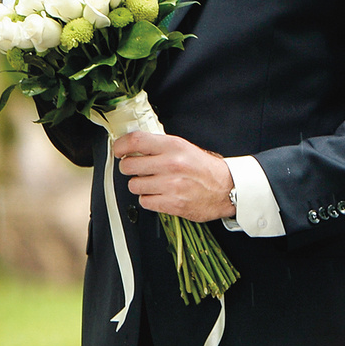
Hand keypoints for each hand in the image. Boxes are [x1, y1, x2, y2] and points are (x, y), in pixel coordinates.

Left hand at [113, 130, 236, 222]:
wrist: (227, 189)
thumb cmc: (204, 168)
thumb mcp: (184, 147)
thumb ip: (159, 146)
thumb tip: (132, 145)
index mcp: (173, 146)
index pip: (135, 141)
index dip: (120, 145)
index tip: (118, 150)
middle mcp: (171, 165)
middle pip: (129, 165)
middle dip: (128, 168)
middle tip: (136, 169)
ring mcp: (171, 186)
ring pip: (134, 186)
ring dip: (139, 185)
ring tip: (153, 183)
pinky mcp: (173, 204)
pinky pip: (145, 201)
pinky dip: (149, 199)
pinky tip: (159, 194)